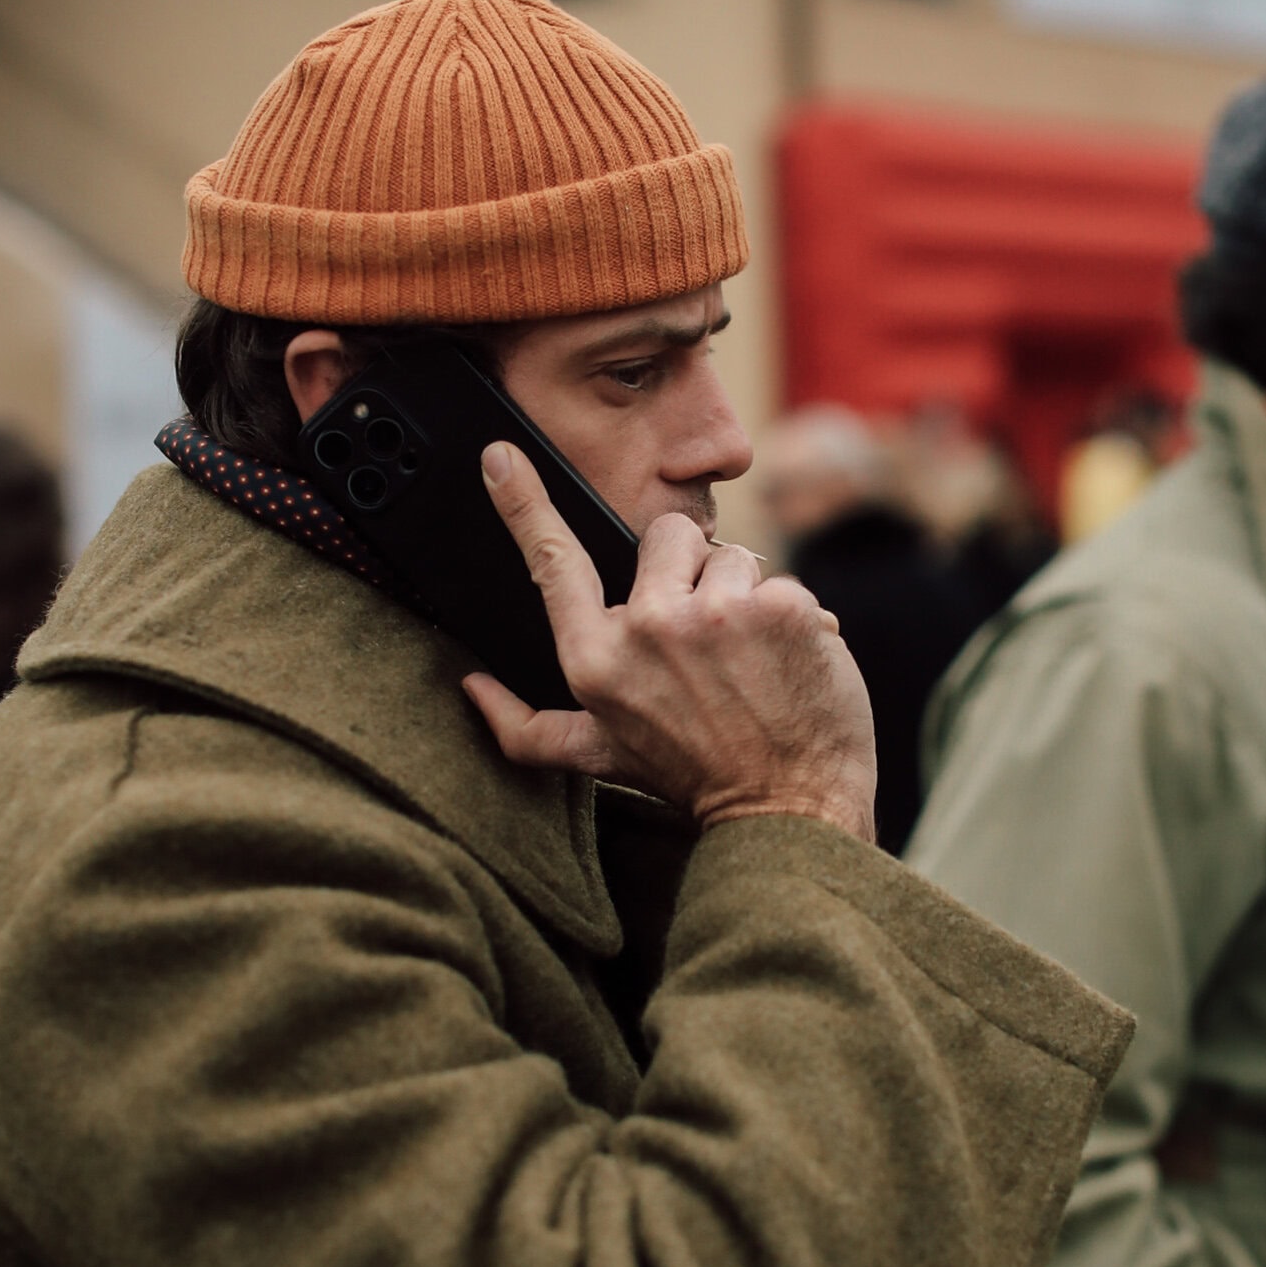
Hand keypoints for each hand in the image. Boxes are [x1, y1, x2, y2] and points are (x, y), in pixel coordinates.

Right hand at [462, 444, 876, 840]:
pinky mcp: (780, 608)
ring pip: (731, 557)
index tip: (500, 457)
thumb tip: (471, 690)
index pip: (554, 564)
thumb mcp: (602, 756)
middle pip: (667, 535)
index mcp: (595, 660)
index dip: (525, 505)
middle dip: (691, 572)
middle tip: (709, 640)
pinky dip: (794, 620)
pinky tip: (789, 664)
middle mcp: (647, 629)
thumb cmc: (695, 779)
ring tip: (750, 661)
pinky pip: (783, 582)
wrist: (788, 809)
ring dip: (745, 599)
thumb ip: (529, 727)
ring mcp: (716, 614)